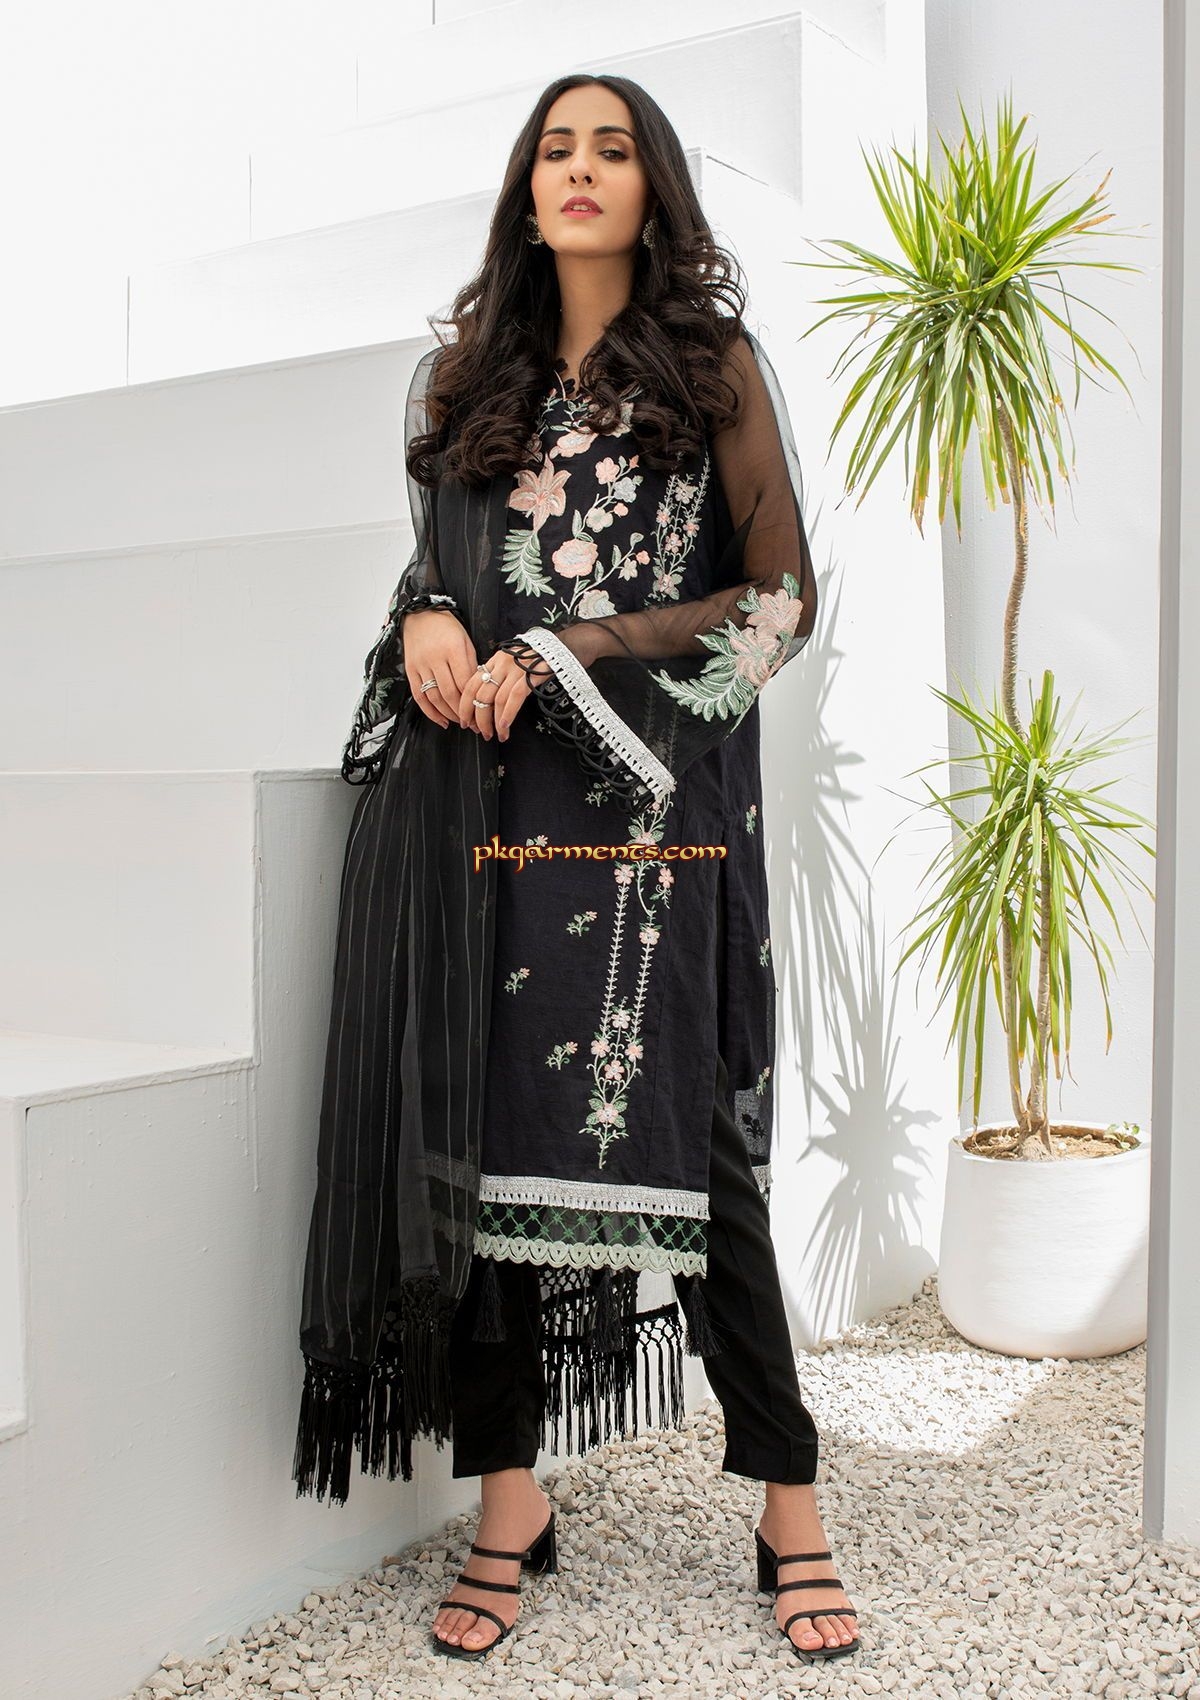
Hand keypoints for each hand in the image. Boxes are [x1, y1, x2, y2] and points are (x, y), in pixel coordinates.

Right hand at [403, 608, 478, 727]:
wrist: (420, 614)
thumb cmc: (447, 627)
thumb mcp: (465, 640)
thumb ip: (471, 664)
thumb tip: (478, 690)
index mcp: (452, 649)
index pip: (464, 682)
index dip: (473, 701)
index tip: (482, 711)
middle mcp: (435, 658)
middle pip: (449, 693)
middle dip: (462, 712)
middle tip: (473, 723)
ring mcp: (420, 665)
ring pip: (434, 697)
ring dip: (448, 714)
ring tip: (459, 722)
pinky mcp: (410, 670)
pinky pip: (419, 696)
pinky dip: (430, 712)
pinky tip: (441, 720)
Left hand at [458, 644, 553, 742]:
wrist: (557, 649)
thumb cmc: (533, 660)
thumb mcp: (510, 663)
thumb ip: (497, 677)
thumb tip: (483, 702)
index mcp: (494, 661)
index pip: (471, 685)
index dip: (465, 706)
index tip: (465, 721)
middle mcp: (502, 664)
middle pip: (481, 695)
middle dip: (479, 719)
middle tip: (481, 733)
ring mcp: (515, 669)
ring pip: (497, 700)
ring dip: (494, 722)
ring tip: (497, 735)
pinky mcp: (530, 676)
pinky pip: (514, 698)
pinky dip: (507, 714)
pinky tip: (505, 726)